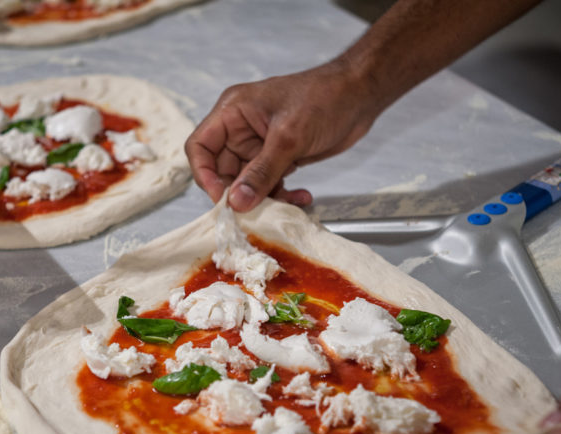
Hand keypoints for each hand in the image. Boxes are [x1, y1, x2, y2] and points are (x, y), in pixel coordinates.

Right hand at [185, 59, 379, 211]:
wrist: (360, 94)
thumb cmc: (324, 98)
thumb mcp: (289, 137)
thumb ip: (261, 172)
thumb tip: (236, 202)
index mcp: (232, 112)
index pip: (200, 147)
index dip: (205, 175)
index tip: (222, 199)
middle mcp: (240, 129)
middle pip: (222, 171)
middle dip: (239, 193)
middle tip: (256, 211)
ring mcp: (259, 145)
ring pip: (247, 182)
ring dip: (265, 197)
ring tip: (287, 202)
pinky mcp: (279, 157)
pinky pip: (269, 183)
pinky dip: (282, 194)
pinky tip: (302, 196)